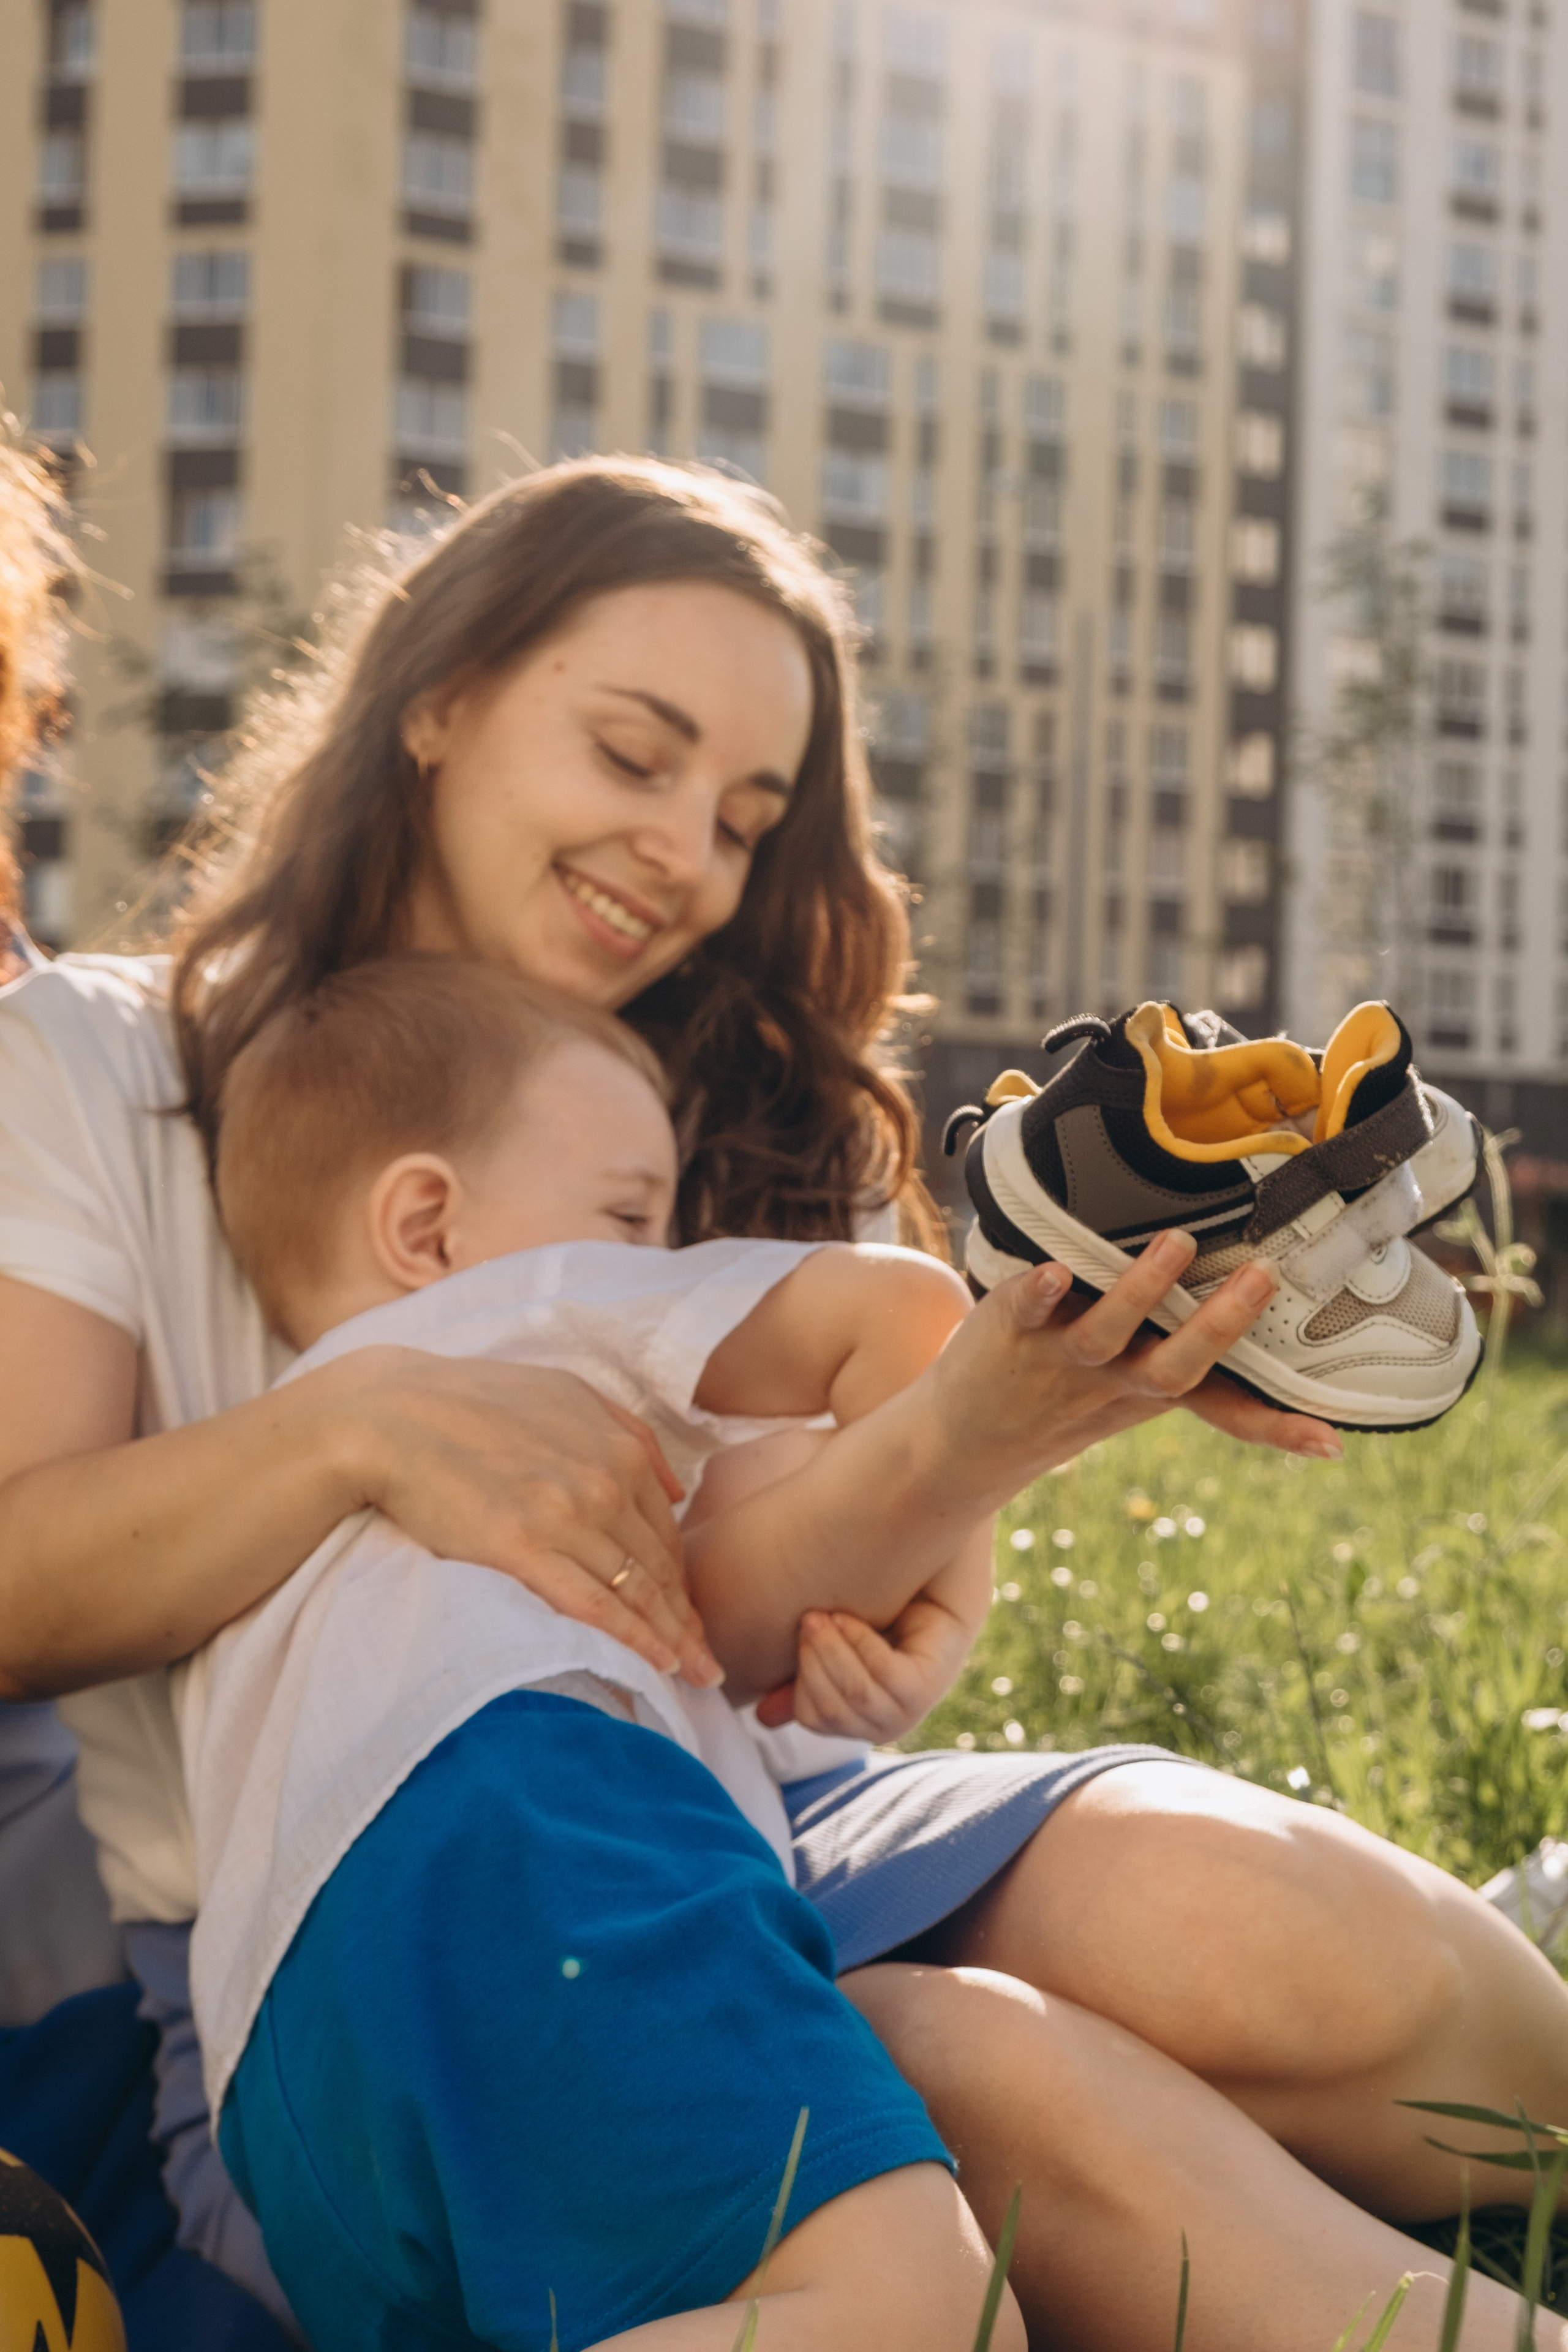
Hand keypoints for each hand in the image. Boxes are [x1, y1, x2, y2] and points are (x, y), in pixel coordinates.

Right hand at [319, 1346, 720, 1686]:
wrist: (391, 1415)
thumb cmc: (472, 1401)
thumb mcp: (564, 1392)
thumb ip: (627, 1432)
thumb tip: (678, 1488)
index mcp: (617, 1448)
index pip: (666, 1529)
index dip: (683, 1578)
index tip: (692, 1615)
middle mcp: (603, 1482)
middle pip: (659, 1566)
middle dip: (689, 1619)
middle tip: (710, 1663)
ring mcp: (565, 1516)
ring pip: (636, 1591)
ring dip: (673, 1638)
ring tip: (697, 1675)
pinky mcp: (521, 1547)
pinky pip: (593, 1605)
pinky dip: (633, 1638)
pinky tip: (659, 1663)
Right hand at [755, 1597, 971, 1742]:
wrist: (929, 1599)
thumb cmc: (876, 1625)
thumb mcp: (832, 1654)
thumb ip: (800, 1682)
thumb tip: (763, 1717)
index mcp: (855, 1726)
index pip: (810, 1715)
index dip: (799, 1677)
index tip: (798, 1635)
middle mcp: (881, 1728)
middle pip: (829, 1705)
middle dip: (811, 1659)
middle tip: (806, 1619)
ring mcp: (906, 1714)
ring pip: (854, 1691)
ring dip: (831, 1649)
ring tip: (821, 1615)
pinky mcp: (924, 1691)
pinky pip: (882, 1672)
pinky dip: (859, 1642)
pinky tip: (847, 1618)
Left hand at [923, 1235, 1340, 1506]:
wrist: (954, 1444)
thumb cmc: (1060, 1402)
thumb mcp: (1130, 1394)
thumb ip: (1186, 1359)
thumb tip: (1255, 1313)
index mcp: (1149, 1392)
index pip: (1222, 1410)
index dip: (1276, 1427)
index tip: (1330, 1440)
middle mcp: (1113, 1379)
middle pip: (1175, 1365)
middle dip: (1220, 1324)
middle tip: (1265, 1277)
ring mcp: (1060, 1357)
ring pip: (1108, 1330)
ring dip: (1141, 1290)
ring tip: (1177, 1243)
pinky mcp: (1009, 1329)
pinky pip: (1028, 1309)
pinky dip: (1041, 1292)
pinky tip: (1054, 1270)